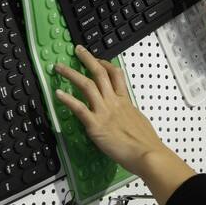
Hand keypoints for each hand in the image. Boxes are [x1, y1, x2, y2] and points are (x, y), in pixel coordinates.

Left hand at [54, 45, 165, 174]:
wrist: (147, 154)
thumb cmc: (146, 142)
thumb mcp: (139, 120)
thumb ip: (129, 113)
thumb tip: (125, 114)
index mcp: (125, 101)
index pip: (115, 74)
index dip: (106, 64)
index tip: (98, 60)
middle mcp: (113, 102)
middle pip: (99, 73)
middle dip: (87, 59)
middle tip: (77, 50)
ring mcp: (104, 112)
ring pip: (87, 85)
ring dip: (71, 74)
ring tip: (59, 67)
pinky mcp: (95, 125)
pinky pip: (79, 108)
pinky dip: (68, 99)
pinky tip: (58, 93)